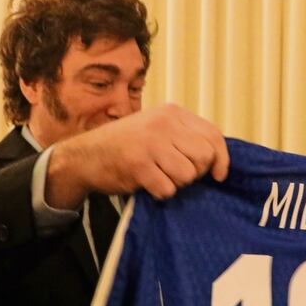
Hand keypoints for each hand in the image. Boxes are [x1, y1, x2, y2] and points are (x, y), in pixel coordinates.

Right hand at [46, 104, 229, 206]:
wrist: (84, 155)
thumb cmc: (127, 145)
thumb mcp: (158, 128)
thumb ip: (185, 137)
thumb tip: (220, 160)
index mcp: (172, 112)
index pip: (213, 136)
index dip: (221, 159)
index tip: (219, 175)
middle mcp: (163, 123)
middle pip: (204, 157)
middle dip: (195, 173)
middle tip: (176, 173)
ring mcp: (150, 143)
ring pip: (188, 175)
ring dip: (175, 183)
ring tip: (159, 176)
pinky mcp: (138, 164)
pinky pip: (167, 189)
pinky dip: (159, 193)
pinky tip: (146, 183)